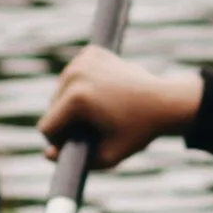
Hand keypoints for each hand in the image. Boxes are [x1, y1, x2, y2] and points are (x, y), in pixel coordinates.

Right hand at [39, 47, 201, 169]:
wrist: (166, 101)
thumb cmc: (139, 131)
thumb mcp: (108, 156)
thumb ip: (73, 160)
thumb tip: (46, 154)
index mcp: (77, 98)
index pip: (46, 127)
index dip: (61, 142)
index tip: (84, 142)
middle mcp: (75, 73)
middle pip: (51, 108)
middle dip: (67, 122)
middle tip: (97, 126)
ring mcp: (82, 59)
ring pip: (59, 92)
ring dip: (72, 104)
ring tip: (101, 110)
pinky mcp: (90, 52)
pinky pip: (72, 77)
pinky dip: (81, 86)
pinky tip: (101, 93)